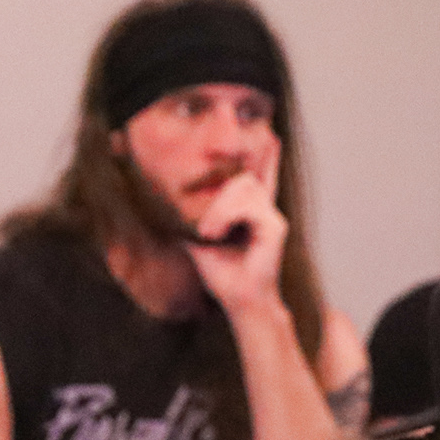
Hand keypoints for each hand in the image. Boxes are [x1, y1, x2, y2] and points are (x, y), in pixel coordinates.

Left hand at [187, 152, 287, 315]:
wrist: (240, 300)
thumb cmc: (223, 273)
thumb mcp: (198, 240)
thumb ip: (190, 218)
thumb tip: (164, 205)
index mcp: (253, 212)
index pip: (263, 176)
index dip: (268, 157)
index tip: (273, 138)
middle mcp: (267, 210)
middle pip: (243, 177)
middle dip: (218, 197)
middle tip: (204, 229)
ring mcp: (273, 217)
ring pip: (243, 187)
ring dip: (219, 208)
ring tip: (208, 232)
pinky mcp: (276, 227)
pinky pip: (248, 205)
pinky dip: (226, 216)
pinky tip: (217, 233)